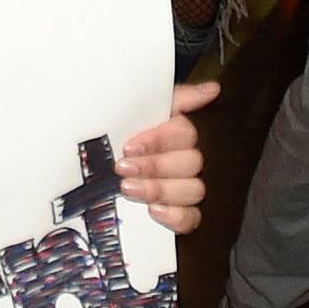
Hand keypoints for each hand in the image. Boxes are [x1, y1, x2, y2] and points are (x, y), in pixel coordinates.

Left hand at [115, 78, 216, 232]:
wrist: (96, 160)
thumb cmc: (123, 132)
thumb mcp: (143, 108)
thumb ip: (179, 97)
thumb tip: (212, 89)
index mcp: (180, 133)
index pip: (185, 134)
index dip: (158, 141)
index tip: (130, 146)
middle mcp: (189, 160)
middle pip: (190, 163)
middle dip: (154, 166)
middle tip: (124, 168)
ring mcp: (188, 188)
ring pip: (193, 190)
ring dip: (159, 189)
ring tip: (129, 188)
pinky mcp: (184, 215)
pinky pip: (192, 219)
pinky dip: (175, 216)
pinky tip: (154, 211)